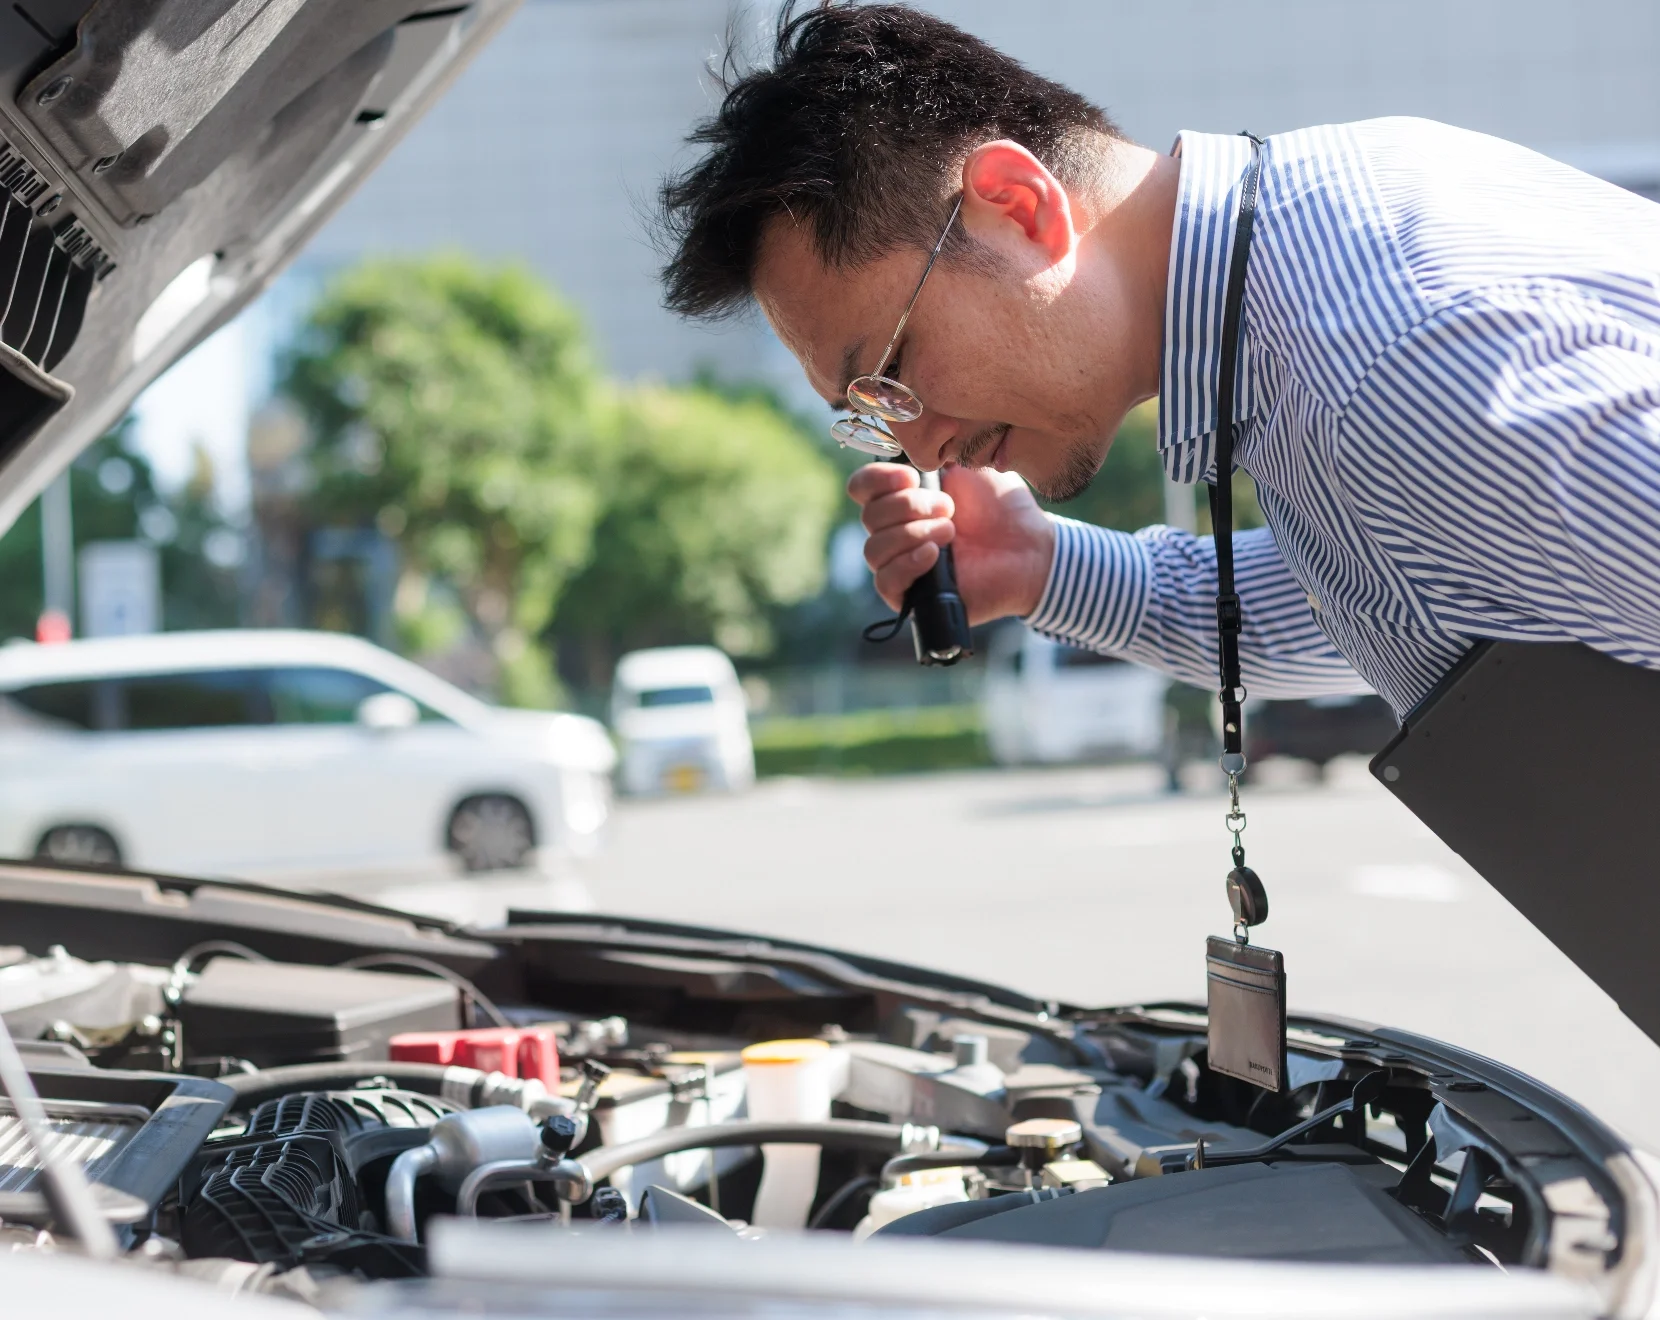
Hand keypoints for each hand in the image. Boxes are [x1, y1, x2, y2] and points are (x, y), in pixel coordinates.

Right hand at [849, 462, 1055, 622]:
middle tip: (949, 508)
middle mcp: (895, 531)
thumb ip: (931, 455)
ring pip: (874, 549)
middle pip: (869, 516)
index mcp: (902, 499)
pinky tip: (932, 555)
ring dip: (911, 534)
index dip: (877, 480)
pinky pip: (885, 581)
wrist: (1028, 547)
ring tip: (950, 532)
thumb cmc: (1000, 507)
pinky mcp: (912, 596)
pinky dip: (906, 565)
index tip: (911, 477)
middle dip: (908, 507)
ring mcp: (901, 564)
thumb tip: (901, 445)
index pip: (862, 487)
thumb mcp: (966, 467)